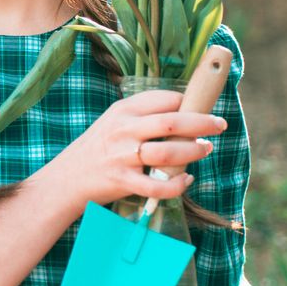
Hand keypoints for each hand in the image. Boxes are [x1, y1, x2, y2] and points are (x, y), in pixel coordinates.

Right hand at [54, 89, 226, 211]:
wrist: (66, 178)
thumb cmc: (97, 148)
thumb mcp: (113, 122)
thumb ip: (142, 117)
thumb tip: (183, 113)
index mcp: (122, 110)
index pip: (163, 99)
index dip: (188, 101)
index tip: (203, 105)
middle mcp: (123, 130)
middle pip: (172, 122)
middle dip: (203, 122)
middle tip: (220, 124)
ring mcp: (123, 156)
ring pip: (169, 152)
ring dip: (194, 151)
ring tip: (205, 148)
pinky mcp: (124, 181)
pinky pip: (159, 186)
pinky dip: (178, 184)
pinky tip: (186, 180)